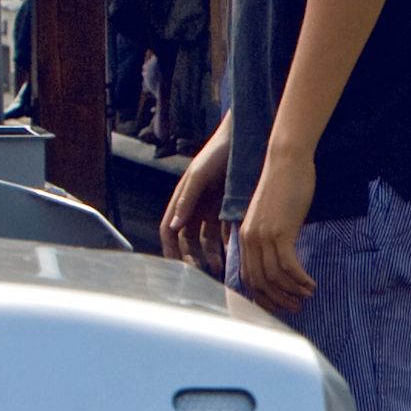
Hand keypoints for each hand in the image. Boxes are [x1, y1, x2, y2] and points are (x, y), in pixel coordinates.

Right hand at [157, 126, 228, 266]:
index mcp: (181, 200)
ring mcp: (209, 208)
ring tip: (220, 265)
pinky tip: (233, 251)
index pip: (169, 231)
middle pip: (187, 240)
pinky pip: (223, 231)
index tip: (178, 266)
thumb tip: (173, 227)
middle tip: (203, 271)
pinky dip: (226, 242)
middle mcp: (193, 207)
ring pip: (205, 239)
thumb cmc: (216, 153)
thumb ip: (186, 200)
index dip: (170, 249)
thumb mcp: (199, 176)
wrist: (241, 139)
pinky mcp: (225, 208)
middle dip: (191, 256)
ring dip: (210, 253)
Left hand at [235, 144, 318, 314]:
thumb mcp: (270, 215)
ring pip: (275, 278)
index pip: (248, 277)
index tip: (279, 305)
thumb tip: (280, 255)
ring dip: (292, 292)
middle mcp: (250, 240)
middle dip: (278, 300)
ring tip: (308, 295)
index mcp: (244, 237)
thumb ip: (269, 235)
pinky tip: (312, 283)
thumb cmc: (283, 185)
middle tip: (296, 307)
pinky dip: (300, 280)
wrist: (286, 162)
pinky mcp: (280, 232)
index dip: (263, 296)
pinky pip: (289, 266)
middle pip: (260, 282)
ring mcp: (263, 236)